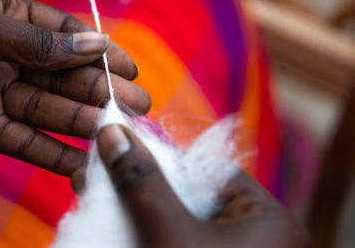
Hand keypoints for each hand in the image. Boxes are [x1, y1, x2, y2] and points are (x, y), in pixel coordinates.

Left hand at [0, 0, 149, 175]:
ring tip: (120, 134)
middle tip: (139, 104)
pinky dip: (52, 153)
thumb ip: (36, 40)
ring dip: (84, 122)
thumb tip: (94, 45)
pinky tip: (83, 163)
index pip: (63, 34)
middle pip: (63, 74)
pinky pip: (25, 141)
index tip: (130, 66)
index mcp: (5, 17)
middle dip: (100, 89)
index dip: (98, 50)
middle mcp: (5, 55)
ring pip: (49, 109)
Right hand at [94, 124, 308, 247]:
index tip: (119, 153)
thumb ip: (144, 182)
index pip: (206, 168)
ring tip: (103, 205)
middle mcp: (257, 235)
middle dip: (144, 190)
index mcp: (266, 217)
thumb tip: (112, 130)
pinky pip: (180, 240)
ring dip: (143, 214)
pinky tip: (123, 231)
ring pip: (180, 221)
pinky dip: (153, 235)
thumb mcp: (170, 235)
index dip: (161, 160)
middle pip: (189, 195)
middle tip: (101, 184)